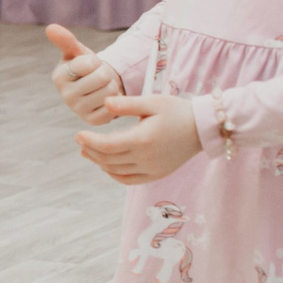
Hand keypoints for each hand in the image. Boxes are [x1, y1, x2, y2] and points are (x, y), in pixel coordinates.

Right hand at [45, 24, 120, 123]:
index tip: (91, 66)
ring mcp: (79, 110)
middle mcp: (65, 96)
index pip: (90, 63)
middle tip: (100, 77)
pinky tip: (106, 100)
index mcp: (59, 77)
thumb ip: (66, 40)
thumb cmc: (86, 68)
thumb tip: (50, 27)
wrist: (97, 88)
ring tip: (103, 87)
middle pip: (102, 77)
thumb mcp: (78, 52)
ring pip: (110, 92)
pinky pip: (113, 107)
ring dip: (112, 87)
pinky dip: (115, 101)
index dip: (96, 61)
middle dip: (106, 73)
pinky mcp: (93, 121)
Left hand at [76, 93, 202, 184]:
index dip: (89, 141)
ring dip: (99, 163)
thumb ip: (127, 104)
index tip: (78, 135)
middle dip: (91, 151)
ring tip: (87, 152)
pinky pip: (129, 180)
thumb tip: (105, 103)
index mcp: (143, 140)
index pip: (107, 146)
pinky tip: (106, 165)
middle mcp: (146, 158)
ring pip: (116, 171)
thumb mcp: (153, 102)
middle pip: (108, 160)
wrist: (203, 127)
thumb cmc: (178, 111)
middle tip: (80, 141)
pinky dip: (114, 174)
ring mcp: (152, 169)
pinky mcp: (157, 174)